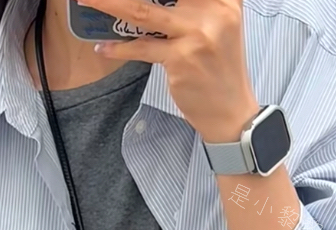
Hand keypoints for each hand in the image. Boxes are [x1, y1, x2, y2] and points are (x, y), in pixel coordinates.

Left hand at [79, 0, 258, 142]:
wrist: (231, 112)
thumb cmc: (220, 69)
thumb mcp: (219, 26)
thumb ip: (196, 6)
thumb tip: (159, 2)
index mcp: (224, 0)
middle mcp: (212, 12)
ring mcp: (195, 35)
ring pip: (143, 12)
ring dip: (110, 4)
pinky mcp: (180, 60)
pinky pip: (141, 48)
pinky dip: (119, 49)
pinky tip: (104, 48)